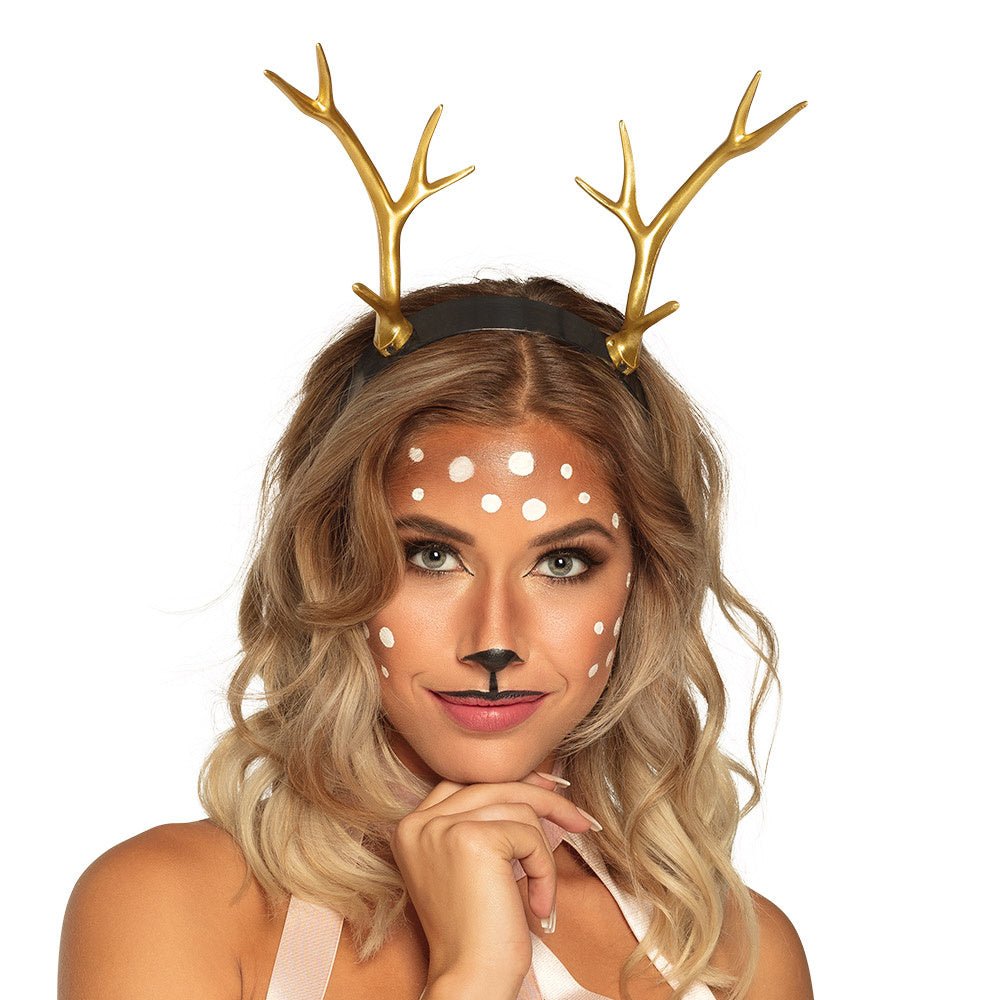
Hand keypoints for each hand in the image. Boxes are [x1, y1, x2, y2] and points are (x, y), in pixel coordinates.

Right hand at [390, 771, 595, 986]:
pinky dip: (544, 870)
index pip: (468, 782)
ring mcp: (443, 828)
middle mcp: (419, 822)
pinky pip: (529, 836)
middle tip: (581, 820)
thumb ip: (484, 820)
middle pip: (494, 786)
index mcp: (411, 826)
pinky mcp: (472, 840)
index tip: (549, 790)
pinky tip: (539, 905)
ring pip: (518, 809)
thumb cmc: (477, 932)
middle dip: (544, 800)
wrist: (471, 981)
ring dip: (542, 853)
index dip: (512, 783)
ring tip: (542, 895)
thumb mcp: (469, 864)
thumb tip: (536, 780)